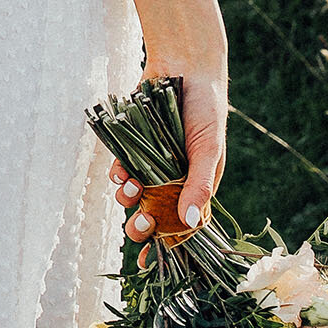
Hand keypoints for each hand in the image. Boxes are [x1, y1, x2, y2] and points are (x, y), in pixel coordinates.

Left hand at [114, 0, 228, 241]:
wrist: (182, 65)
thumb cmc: (205, 108)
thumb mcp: (208, 148)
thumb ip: (200, 184)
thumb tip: (190, 222)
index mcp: (198, 185)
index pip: (185, 225)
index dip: (169, 244)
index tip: (150, 261)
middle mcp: (175, 178)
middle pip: (156, 214)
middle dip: (143, 226)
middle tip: (135, 228)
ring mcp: (154, 162)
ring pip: (137, 194)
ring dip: (129, 199)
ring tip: (129, 193)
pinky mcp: (135, 145)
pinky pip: (123, 168)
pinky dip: (119, 175)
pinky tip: (120, 174)